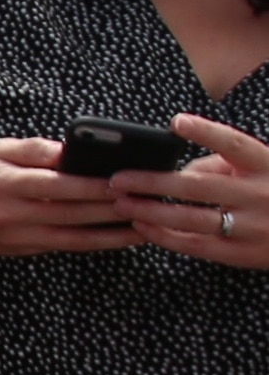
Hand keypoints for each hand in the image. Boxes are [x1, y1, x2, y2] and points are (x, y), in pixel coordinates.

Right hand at [0, 133, 141, 256]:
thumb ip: (36, 148)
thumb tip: (71, 150)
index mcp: (8, 184)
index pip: (57, 186)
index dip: (92, 186)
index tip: (124, 182)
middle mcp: (12, 214)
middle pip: (71, 214)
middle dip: (112, 210)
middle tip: (148, 204)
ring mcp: (17, 238)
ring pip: (73, 239)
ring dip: (111, 235)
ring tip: (145, 228)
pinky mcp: (23, 252)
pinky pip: (65, 248)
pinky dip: (95, 243)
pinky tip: (120, 237)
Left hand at [114, 117, 268, 269]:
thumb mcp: (262, 167)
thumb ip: (222, 163)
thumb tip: (177, 170)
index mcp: (266, 165)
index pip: (234, 144)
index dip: (205, 132)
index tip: (175, 121)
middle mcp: (259, 194)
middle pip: (199, 186)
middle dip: (154, 182)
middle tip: (118, 179)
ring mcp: (251, 226)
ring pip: (191, 219)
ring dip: (151, 211)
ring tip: (121, 203)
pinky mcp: (241, 253)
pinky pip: (195, 245)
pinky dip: (164, 236)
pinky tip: (141, 227)